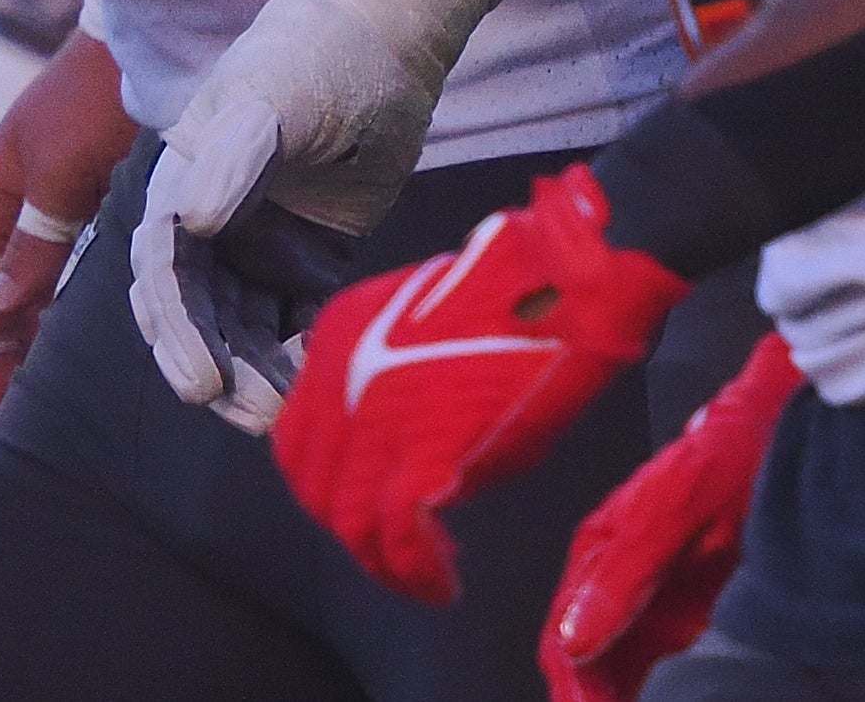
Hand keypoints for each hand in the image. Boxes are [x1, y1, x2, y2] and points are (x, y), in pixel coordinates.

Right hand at [0, 29, 134, 406]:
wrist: (149, 44)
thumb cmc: (93, 104)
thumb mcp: (56, 178)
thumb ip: (29, 244)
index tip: (3, 397)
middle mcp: (26, 197)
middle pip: (9, 285)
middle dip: (15, 341)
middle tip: (41, 400)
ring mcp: (67, 193)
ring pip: (50, 275)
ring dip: (54, 322)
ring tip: (75, 373)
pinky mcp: (108, 190)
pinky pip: (86, 257)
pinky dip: (88, 294)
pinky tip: (111, 320)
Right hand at [133, 0, 434, 432]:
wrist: (383, 41)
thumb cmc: (317, 57)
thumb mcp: (275, 97)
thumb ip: (233, 155)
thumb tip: (190, 223)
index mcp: (183, 178)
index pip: (164, 268)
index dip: (176, 328)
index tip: (200, 382)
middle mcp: (208, 218)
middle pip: (193, 309)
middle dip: (211, 365)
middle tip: (246, 418)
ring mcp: (255, 240)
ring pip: (238, 325)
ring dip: (252, 372)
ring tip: (282, 418)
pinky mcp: (304, 258)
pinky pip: (290, 320)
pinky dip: (294, 356)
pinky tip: (312, 388)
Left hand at [277, 163, 689, 603]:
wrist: (564, 279)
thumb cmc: (517, 304)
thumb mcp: (428, 343)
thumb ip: (398, 391)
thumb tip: (407, 451)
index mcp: (337, 342)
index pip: (300, 438)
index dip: (330, 486)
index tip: (370, 512)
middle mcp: (338, 377)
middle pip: (314, 483)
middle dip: (352, 531)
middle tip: (396, 558)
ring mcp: (376, 414)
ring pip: (348, 517)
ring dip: (384, 565)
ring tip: (423, 583)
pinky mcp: (425, 448)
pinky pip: (397, 532)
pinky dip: (416, 570)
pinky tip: (442, 584)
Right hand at [544, 330, 800, 701]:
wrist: (784, 428)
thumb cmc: (727, 462)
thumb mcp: (673, 517)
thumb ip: (623, 579)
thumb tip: (573, 643)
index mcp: (599, 552)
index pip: (564, 638)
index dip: (572, 689)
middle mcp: (616, 576)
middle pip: (584, 657)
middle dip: (587, 699)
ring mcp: (653, 591)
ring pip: (617, 663)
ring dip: (614, 696)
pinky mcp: (689, 602)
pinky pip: (657, 659)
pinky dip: (650, 688)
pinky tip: (661, 700)